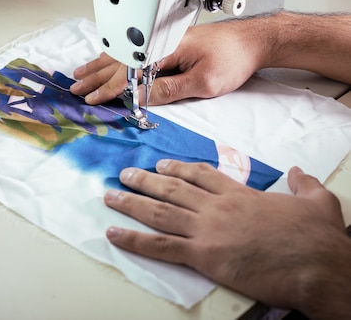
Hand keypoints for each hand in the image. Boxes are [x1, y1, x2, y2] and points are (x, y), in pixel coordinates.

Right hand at [70, 20, 264, 104]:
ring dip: (101, 65)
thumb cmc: (233, 59)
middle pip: (120, 60)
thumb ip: (169, 90)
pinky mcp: (170, 42)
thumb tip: (140, 98)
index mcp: (166, 48)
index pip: (128, 71)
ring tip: (81, 73)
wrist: (253, 40)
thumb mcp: (203, 82)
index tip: (93, 99)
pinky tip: (109, 60)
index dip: (108, 88)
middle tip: (76, 89)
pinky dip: (116, 58)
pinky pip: (136, 51)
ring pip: (124, 53)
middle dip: (96, 76)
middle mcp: (161, 41)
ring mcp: (164, 40)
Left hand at [104, 160, 350, 317]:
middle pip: (173, 187)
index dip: (179, 167)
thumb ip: (304, 183)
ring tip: (111, 195)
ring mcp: (208, 229)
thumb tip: (300, 172)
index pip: (203, 174)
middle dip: (145, 180)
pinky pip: (161, 246)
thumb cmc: (316, 236)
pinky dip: (134, 240)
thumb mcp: (316, 201)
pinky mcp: (204, 255)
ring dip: (132, 202)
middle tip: (125, 174)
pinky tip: (115, 235)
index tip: (163, 164)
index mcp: (240, 193)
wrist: (316, 263)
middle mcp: (218, 206)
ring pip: (160, 211)